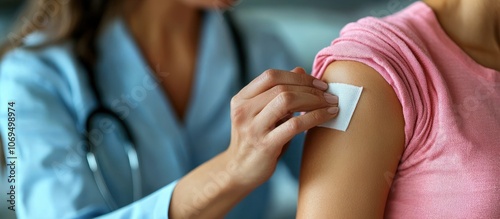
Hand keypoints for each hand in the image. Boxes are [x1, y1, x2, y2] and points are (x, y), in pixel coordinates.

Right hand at [226, 67, 338, 186]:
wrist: (238, 171)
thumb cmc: (255, 140)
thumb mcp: (261, 114)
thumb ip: (277, 93)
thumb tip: (300, 69)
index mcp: (241, 99)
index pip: (270, 76)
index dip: (298, 76)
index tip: (318, 83)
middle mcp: (244, 111)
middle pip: (281, 87)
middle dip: (310, 88)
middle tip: (329, 94)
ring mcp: (253, 128)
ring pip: (287, 101)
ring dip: (314, 100)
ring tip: (330, 104)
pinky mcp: (265, 145)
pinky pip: (295, 124)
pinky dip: (315, 116)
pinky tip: (328, 116)